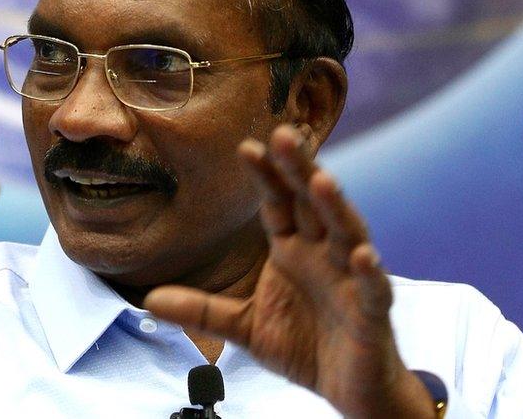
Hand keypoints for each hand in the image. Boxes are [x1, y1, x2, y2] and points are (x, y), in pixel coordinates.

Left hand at [144, 125, 433, 418]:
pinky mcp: (372, 312)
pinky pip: (373, 288)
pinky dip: (370, 272)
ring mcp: (350, 279)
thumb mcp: (242, 326)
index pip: (278, 202)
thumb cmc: (302, 346)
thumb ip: (201, 309)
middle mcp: (323, 254)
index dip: (266, 175)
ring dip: (336, 207)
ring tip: (321, 181)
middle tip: (286, 134)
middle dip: (300, 170)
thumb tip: (148, 300)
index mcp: (293, 249)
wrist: (347, 387)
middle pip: (313, 203)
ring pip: (347, 233)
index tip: (246, 147)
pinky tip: (362, 255)